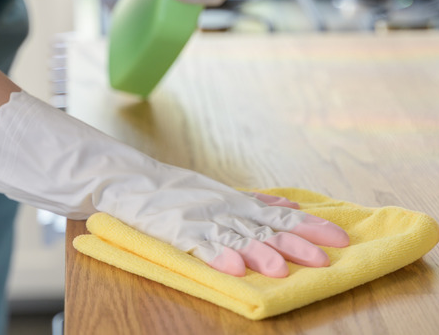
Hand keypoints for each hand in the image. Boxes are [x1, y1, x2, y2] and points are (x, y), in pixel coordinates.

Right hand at [0, 92, 347, 277]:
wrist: (100, 168)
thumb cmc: (148, 187)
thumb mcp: (199, 192)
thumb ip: (234, 201)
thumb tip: (274, 205)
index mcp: (220, 195)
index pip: (271, 209)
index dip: (305, 223)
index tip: (338, 234)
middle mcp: (211, 201)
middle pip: (261, 221)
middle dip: (299, 240)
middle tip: (332, 255)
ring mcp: (187, 212)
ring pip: (233, 232)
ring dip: (263, 251)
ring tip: (289, 269)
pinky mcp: (162, 223)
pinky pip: (194, 242)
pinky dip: (217, 255)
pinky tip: (237, 270)